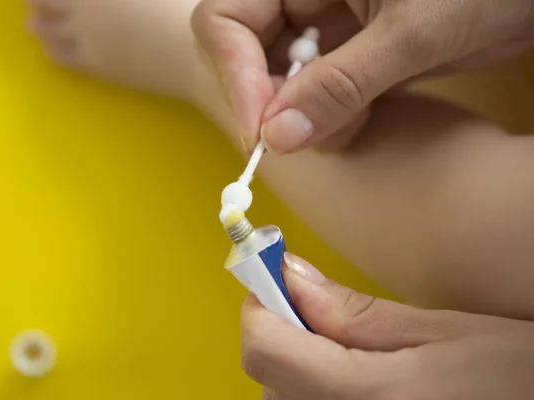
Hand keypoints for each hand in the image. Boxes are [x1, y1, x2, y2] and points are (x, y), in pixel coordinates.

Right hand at [192, 0, 533, 152]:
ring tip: (350, 123)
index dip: (236, 74)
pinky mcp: (347, 55)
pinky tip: (360, 120)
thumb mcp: (412, 32)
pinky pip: (315, 95)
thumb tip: (278, 137)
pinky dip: (330, 119)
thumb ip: (343, 84)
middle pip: (246, 54)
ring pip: (280, 82)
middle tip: (299, 139)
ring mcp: (324, 26)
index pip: (228, 17)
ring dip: (304, 117)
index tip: (260, 131)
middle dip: (271, 102)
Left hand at [241, 253, 533, 398]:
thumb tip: (290, 276)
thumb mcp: (443, 332)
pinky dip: (310, 386)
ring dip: (294, 360)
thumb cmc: (514, 377)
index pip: (265, 347)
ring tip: (345, 345)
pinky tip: (351, 375)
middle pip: (265, 375)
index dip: (261, 303)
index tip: (274, 274)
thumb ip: (356, 312)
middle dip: (279, 328)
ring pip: (280, 396)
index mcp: (366, 396)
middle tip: (315, 304)